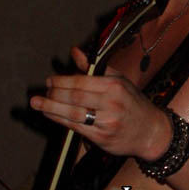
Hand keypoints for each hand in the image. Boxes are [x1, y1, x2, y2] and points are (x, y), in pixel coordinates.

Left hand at [30, 48, 171, 159]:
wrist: (151, 131)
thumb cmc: (132, 102)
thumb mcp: (118, 80)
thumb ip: (94, 68)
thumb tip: (75, 51)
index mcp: (114, 85)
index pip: (82, 81)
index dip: (63, 81)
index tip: (50, 80)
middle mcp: (111, 103)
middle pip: (76, 97)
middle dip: (55, 94)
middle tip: (42, 91)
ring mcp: (107, 122)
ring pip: (74, 114)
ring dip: (52, 108)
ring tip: (37, 103)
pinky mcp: (102, 138)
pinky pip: (77, 127)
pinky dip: (61, 120)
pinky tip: (50, 115)